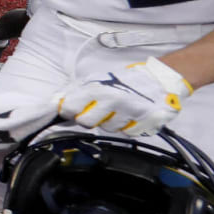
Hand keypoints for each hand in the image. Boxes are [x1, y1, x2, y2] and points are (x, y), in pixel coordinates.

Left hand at [56, 57, 192, 135]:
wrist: (158, 80)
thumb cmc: (125, 80)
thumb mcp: (97, 79)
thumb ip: (75, 92)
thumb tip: (55, 103)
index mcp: (97, 88)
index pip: (69, 108)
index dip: (69, 111)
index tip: (73, 110)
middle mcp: (112, 100)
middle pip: (85, 123)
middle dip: (88, 119)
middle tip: (97, 111)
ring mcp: (129, 112)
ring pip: (107, 129)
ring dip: (110, 122)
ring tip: (118, 110)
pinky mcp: (144, 122)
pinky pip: (127, 133)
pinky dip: (127, 127)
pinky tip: (130, 116)